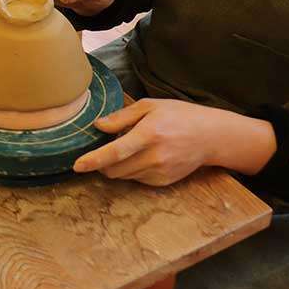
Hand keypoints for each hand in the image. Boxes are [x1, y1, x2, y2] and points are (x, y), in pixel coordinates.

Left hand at [73, 99, 276, 185]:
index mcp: (149, 134)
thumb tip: (98, 125)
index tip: (77, 165)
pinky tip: (144, 157)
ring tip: (131, 149)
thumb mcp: (150, 106)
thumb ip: (122, 117)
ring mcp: (160, 172)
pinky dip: (132, 171)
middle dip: (102, 163)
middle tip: (107, 148)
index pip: (115, 152)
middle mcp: (154, 156)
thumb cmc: (179, 116)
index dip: (93, 160)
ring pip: (124, 176)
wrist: (211, 136)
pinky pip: (137, 180)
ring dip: (117, 166)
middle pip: (114, 170)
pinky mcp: (164, 182)